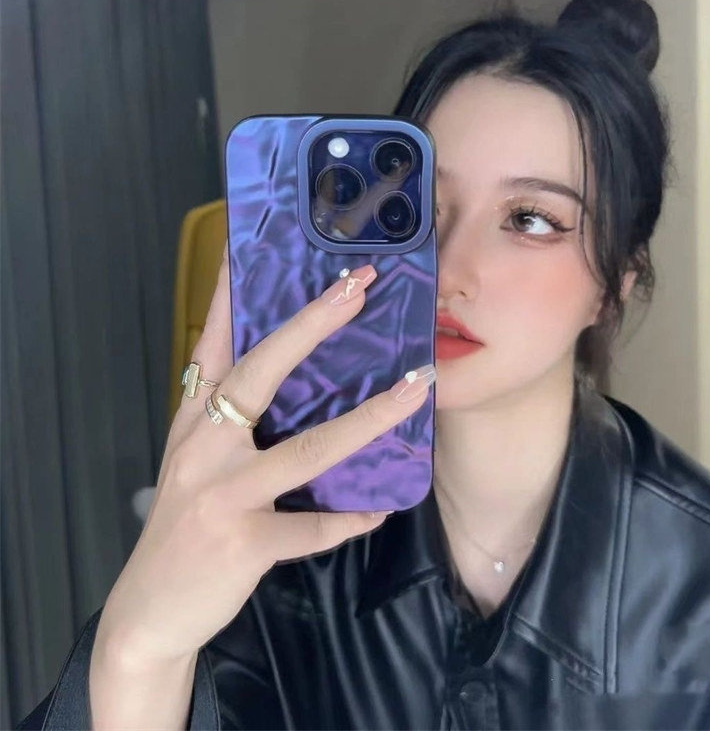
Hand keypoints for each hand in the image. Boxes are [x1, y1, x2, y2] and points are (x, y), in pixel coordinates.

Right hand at [94, 249, 433, 666]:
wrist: (149, 610)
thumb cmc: (184, 523)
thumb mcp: (194, 457)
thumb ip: (227, 413)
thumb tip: (276, 366)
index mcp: (195, 419)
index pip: (213, 342)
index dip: (230, 292)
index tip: (251, 243)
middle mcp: (205, 445)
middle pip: (260, 373)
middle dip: (311, 326)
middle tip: (357, 286)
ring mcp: (223, 494)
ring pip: (306, 449)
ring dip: (368, 418)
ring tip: (416, 386)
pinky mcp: (244, 543)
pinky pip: (311, 528)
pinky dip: (349, 518)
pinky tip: (381, 508)